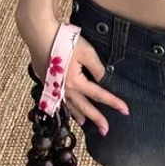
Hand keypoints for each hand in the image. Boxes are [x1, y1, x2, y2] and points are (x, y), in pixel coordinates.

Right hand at [16, 13, 129, 134]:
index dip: (113, 102)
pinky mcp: (47, 82)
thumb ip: (97, 68)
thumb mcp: (86, 52)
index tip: (126, 110)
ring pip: (69, 106)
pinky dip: (65, 107)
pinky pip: (59, 100)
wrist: (38, 35)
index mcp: (75, 82)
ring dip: (79, 115)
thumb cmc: (64, 41)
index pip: (99, 95)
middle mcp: (64, 89)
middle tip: (106, 131)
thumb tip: (104, 79)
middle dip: (96, 119)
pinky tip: (66, 108)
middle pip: (84, 107)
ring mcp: (54, 87)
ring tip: (86, 124)